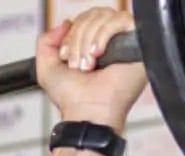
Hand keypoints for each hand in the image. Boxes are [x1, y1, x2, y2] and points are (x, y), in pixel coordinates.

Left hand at [36, 7, 147, 128]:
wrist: (87, 112)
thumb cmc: (72, 98)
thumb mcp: (47, 67)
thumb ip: (46, 41)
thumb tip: (65, 22)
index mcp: (94, 44)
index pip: (85, 17)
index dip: (72, 33)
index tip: (65, 57)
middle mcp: (112, 41)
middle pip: (94, 13)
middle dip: (78, 38)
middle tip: (76, 65)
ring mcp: (125, 42)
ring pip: (105, 16)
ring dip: (88, 40)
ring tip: (88, 65)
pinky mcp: (139, 44)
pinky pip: (122, 20)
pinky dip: (104, 34)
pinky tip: (98, 54)